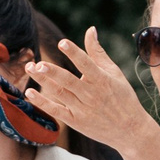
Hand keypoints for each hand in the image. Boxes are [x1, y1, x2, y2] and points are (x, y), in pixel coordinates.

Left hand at [24, 31, 159, 150]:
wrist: (130, 130)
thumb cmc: (123, 98)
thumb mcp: (114, 73)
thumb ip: (98, 52)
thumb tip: (90, 30)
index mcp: (103, 80)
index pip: (87, 65)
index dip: (74, 53)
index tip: (62, 43)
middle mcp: (92, 95)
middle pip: (68, 81)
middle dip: (52, 72)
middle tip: (37, 63)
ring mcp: (83, 109)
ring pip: (59, 93)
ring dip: (44, 81)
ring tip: (30, 69)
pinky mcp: (76, 121)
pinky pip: (56, 110)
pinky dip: (42, 102)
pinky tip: (30, 92)